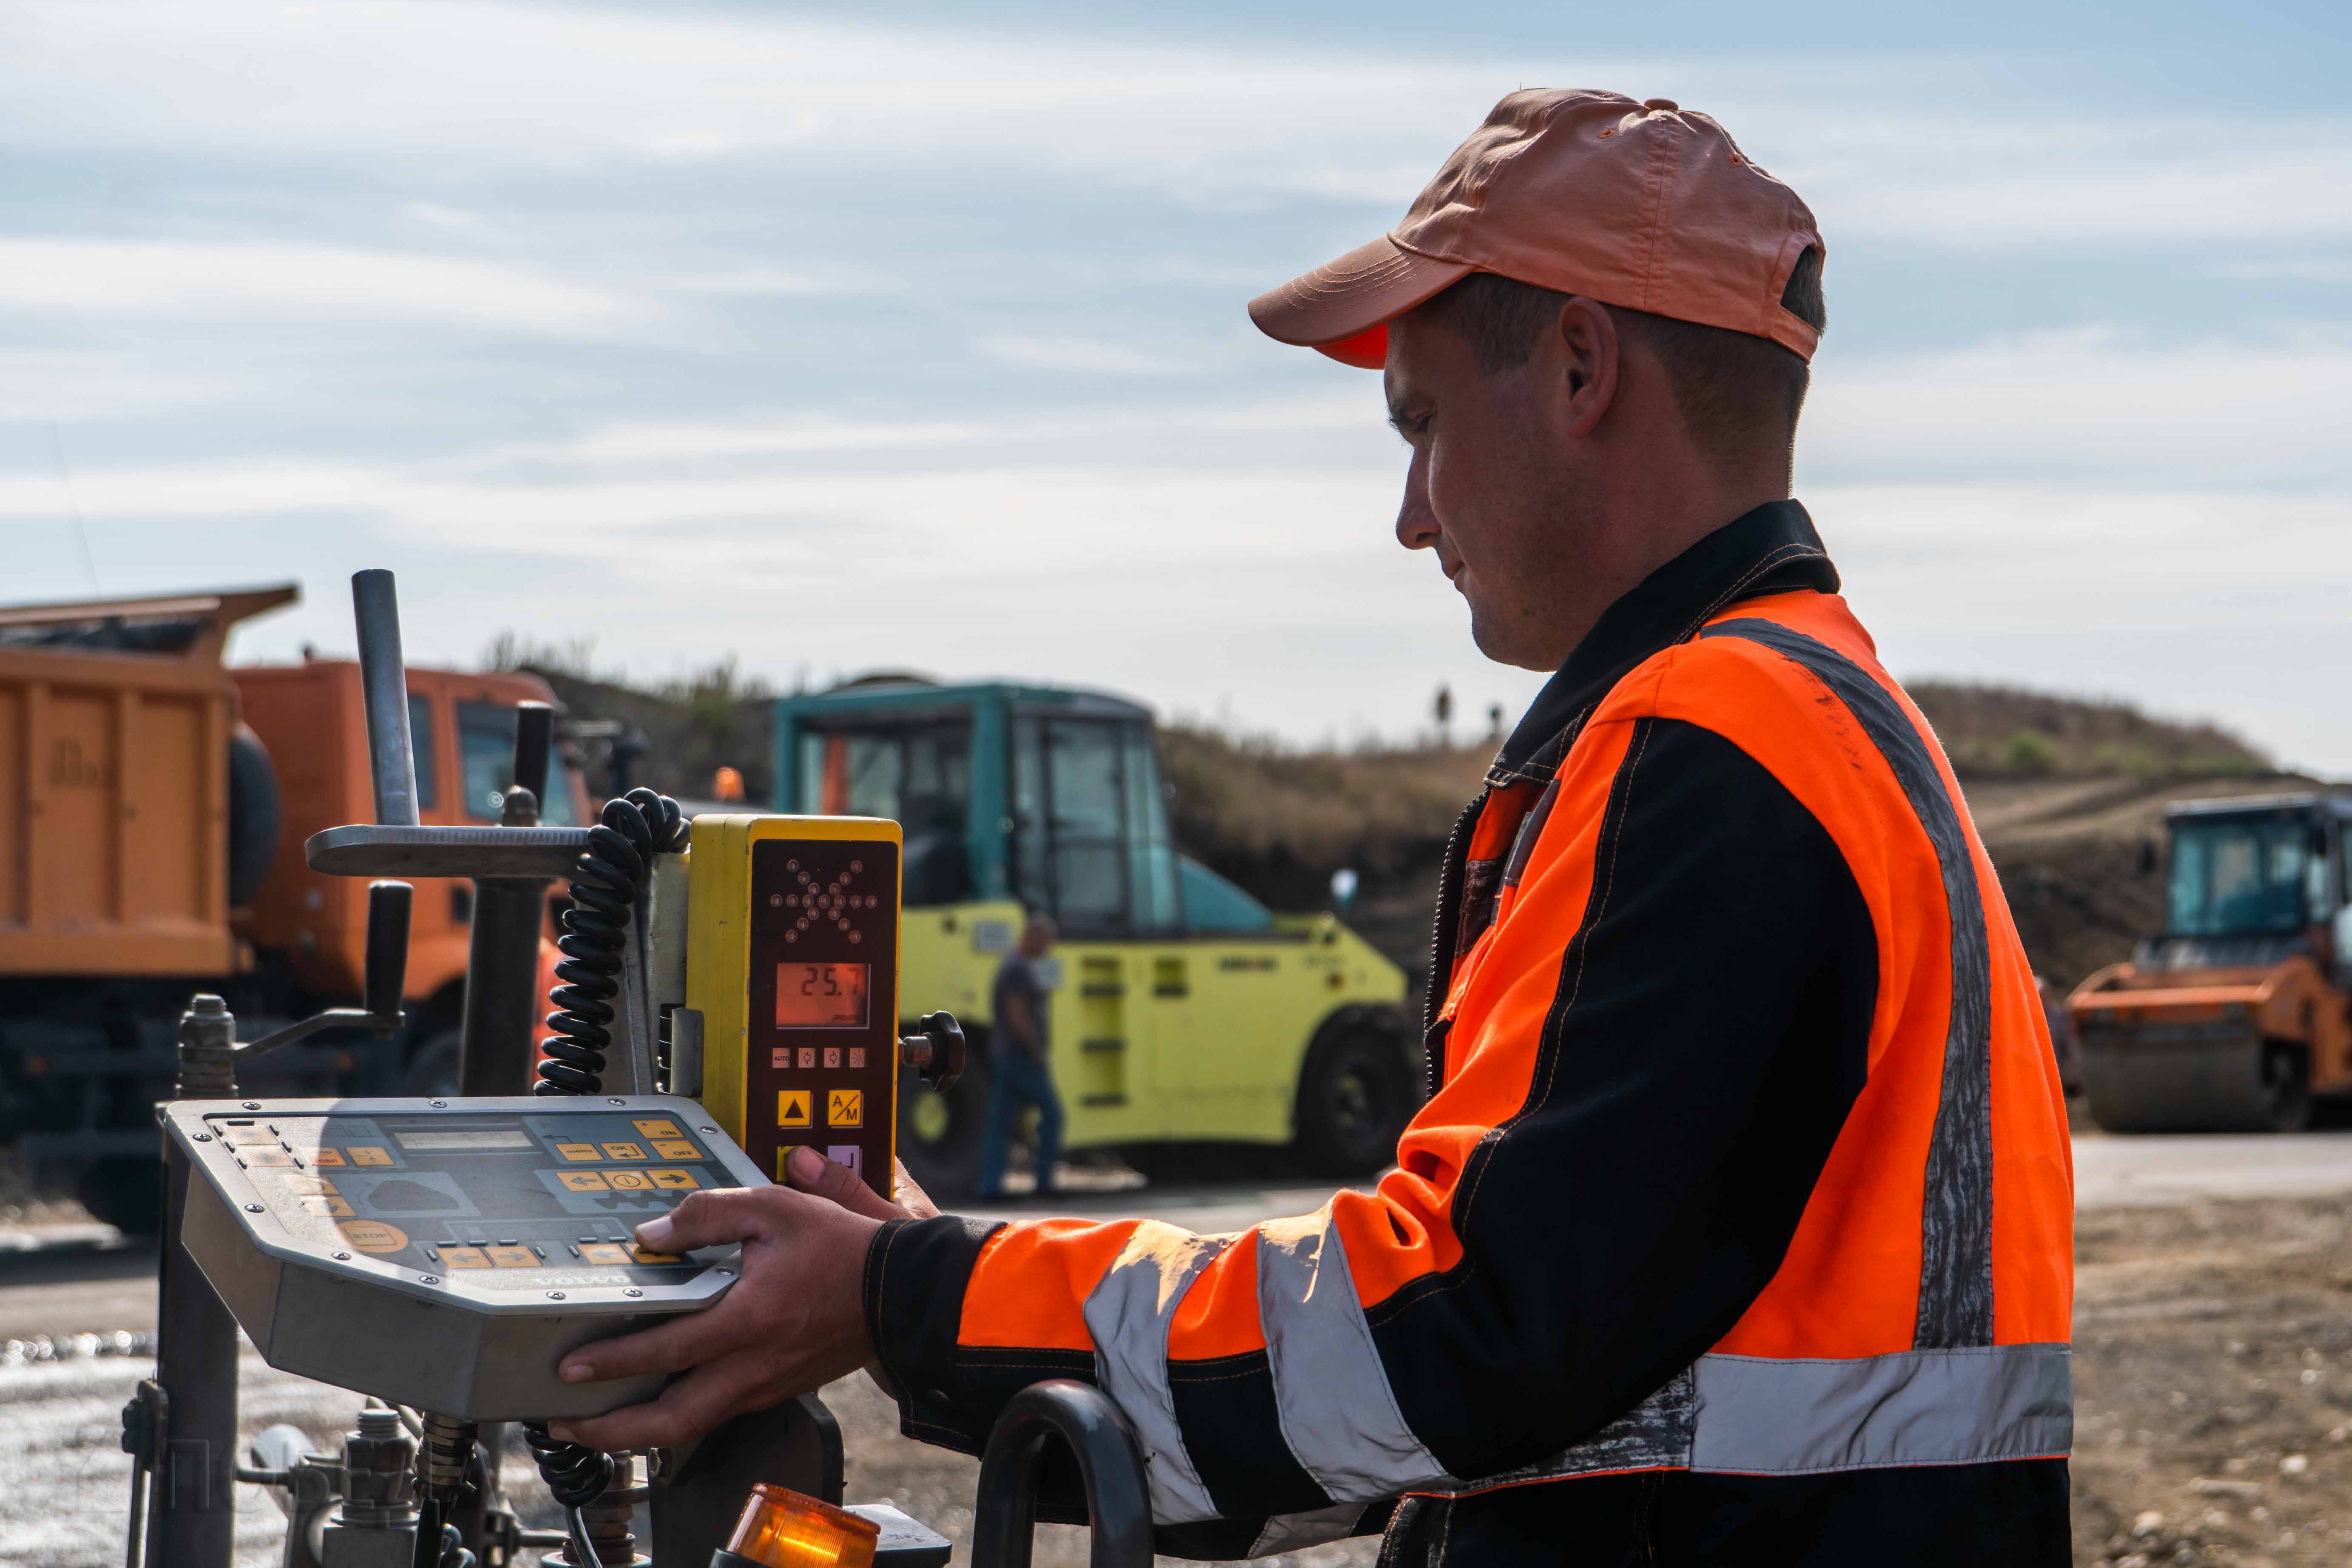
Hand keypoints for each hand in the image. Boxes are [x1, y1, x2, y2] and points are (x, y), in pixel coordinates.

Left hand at [544, 1150, 937, 1450]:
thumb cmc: (842, 1248)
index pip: (668, 1349)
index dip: (614, 1360)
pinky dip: (681, 1416)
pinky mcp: (777, 1387)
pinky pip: (719, 1413)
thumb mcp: (774, 1207)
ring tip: (604, 1422)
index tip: (573, 1366)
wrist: (898, 1288)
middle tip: (570, 1424)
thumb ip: (708, 1214)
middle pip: (673, 1421)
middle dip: (613, 1431)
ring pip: (694, 1427)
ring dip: (642, 1431)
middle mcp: (753, 1364)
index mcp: (749, 1319)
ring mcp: (765, 1383)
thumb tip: (653, 1235)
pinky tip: (664, 1400)